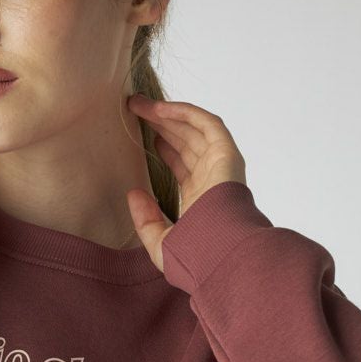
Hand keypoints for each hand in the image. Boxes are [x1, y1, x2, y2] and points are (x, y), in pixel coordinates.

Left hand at [124, 94, 247, 273]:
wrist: (220, 255)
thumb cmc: (195, 257)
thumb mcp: (160, 243)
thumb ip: (145, 221)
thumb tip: (133, 194)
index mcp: (199, 198)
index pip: (180, 164)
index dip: (161, 146)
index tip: (138, 133)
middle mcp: (211, 178)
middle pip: (184, 142)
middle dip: (160, 124)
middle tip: (133, 110)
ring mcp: (221, 166)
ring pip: (193, 130)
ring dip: (167, 114)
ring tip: (139, 104)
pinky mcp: (227, 154)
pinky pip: (207, 124)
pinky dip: (185, 112)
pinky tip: (159, 109)